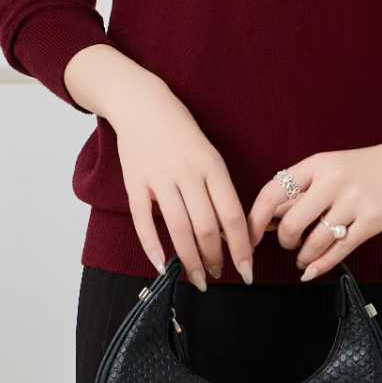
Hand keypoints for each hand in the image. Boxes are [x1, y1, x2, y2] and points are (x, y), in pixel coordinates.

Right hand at [109, 66, 253, 288]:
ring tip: (199, 278)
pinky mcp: (134, 183)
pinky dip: (152, 247)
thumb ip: (218, 190)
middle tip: (219, 276)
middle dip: (215, 259)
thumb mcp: (209, 155)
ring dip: (191, 260)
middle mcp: (187, 173)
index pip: (232, 215)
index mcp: (212, 165)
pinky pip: (143, 221)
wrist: (142, 104)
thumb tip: (230, 232)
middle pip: (206, 227)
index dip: (241, 247)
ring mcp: (158, 179)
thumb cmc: (181, 132)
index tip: (247, 270)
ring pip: (178, 229)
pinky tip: (162, 266)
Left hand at [245, 129, 381, 280]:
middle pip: (292, 224)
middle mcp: (333, 180)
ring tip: (304, 259)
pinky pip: (339, 251)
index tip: (251, 236)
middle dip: (285, 242)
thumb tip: (270, 218)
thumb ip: (305, 189)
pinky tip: (313, 272)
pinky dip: (321, 266)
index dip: (256, 219)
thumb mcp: (334, 167)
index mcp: (318, 164)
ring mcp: (354, 201)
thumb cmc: (372, 166)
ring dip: (304, 257)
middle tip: (290, 245)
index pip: (273, 192)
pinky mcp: (373, 221)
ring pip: (315, 241)